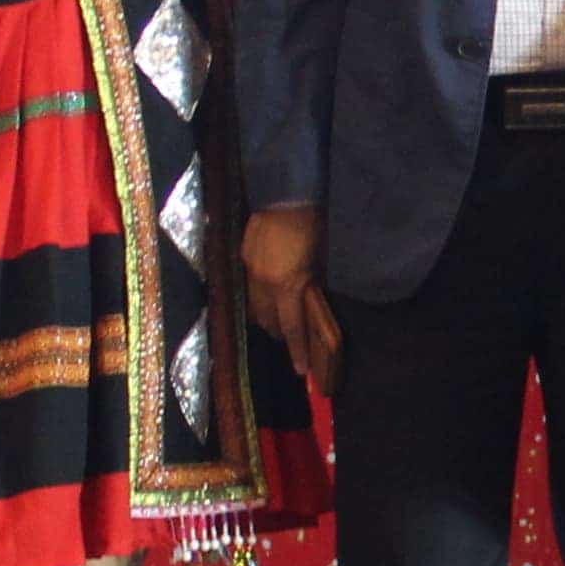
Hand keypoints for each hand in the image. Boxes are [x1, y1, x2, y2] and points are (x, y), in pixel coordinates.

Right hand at [239, 201, 341, 395]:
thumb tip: (312, 303)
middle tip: (290, 345)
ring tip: (277, 325)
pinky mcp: (243, 257)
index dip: (297, 350)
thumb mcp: (321, 261)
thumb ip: (313, 285)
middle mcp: (265, 282)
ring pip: (254, 307)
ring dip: (266, 319)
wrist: (288, 195)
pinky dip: (257, 298)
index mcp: (289, 285)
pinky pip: (248, 288)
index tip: (300, 370)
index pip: (292, 328)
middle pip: (268, 321)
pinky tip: (265, 299)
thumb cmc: (314, 226)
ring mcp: (251, 270)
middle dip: (280, 335)